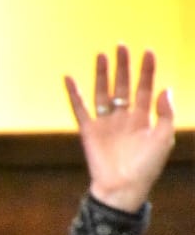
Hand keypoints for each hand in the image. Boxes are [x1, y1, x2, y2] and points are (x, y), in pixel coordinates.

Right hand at [64, 44, 174, 213]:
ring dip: (102, 74)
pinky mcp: (88, 131)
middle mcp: (123, 117)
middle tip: (122, 46)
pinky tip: (69, 79)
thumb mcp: (164, 138)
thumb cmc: (147, 167)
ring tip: (102, 55)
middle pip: (123, 85)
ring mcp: (105, 123)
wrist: (123, 187)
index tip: (148, 52)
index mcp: (143, 118)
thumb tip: (163, 89)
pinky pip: (79, 108)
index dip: (147, 70)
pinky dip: (73, 94)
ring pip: (103, 92)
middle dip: (123, 66)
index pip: (145, 87)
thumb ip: (166, 114)